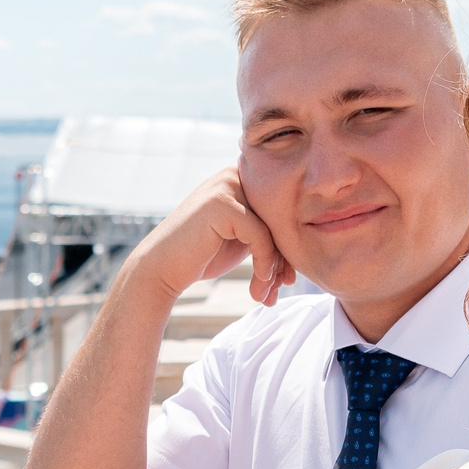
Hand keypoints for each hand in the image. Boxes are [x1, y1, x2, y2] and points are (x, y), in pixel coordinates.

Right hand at [128, 167, 295, 308]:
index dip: (288, 245)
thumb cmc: (202, 256)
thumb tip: (308, 237)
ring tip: (266, 293)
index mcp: (242, 177)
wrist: (161, 269)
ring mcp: (227, 185)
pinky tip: (259, 284)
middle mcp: (235, 174)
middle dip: (285, 257)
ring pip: (273, 227)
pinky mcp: (222, 203)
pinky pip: (261, 236)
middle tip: (281, 289)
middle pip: (280, 216)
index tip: (285, 279)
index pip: (281, 209)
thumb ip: (269, 228)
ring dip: (275, 267)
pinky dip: (265, 264)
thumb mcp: (242, 238)